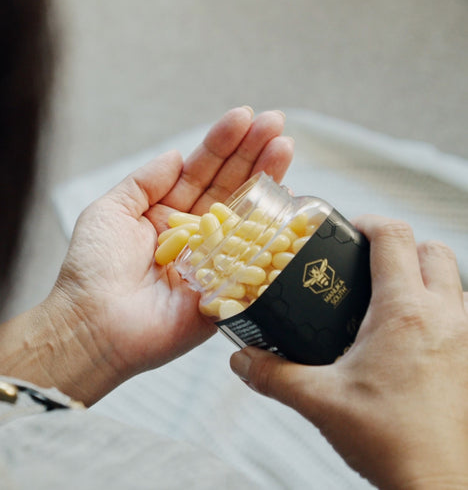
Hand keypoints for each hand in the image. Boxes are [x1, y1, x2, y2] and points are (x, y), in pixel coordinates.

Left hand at [42, 107, 292, 401]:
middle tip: (276, 123)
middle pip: (229, 186)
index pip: (201, 171)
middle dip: (252, 153)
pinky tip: (286, 197)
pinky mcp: (227, 288)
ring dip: (266, 178)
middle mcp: (194, 233)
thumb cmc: (93, 269)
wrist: (95, 325)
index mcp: (167, 213)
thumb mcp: (110, 211)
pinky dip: (271, 229)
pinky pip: (253, 255)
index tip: (244, 116)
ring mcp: (214, 258)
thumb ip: (144, 182)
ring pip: (245, 213)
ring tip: (284, 145)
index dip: (223, 144)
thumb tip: (175, 155)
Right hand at [230, 215, 467, 488]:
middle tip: (366, 259)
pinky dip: (439, 300)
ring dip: (423, 270)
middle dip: (398, 244)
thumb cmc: (391, 441)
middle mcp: (443, 315)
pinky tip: (411, 326)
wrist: (436, 483)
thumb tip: (241, 359)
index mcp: (404, 312)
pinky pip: (461, 306)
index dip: (368, 222)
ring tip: (388, 289)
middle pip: (430, 248)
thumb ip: (273, 374)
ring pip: (452, 275)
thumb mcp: (320, 400)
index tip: (347, 229)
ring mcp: (464, 334)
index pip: (395, 237)